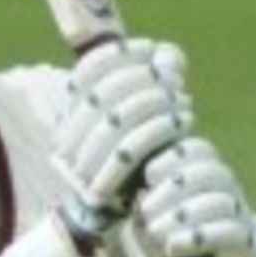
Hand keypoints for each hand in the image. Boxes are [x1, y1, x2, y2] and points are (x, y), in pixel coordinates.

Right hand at [51, 38, 193, 221]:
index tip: (150, 49)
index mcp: (72, 113)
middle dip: (144, 80)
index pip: (86, 72)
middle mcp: (69, 136)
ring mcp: (81, 164)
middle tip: (174, 81)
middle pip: (105, 94)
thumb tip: (165, 56)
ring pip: (118, 121)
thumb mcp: (149, 108)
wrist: (126, 207)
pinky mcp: (99, 188)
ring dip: (157, 105)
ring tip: (184, 102)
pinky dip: (161, 131)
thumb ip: (157, 75)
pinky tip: (186, 122)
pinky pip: (130, 152)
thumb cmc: (142, 149)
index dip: (118, 55)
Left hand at [134, 139, 255, 256]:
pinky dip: (199, 238)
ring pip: (221, 202)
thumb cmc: (161, 240)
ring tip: (155, 232)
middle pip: (210, 173)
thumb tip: (141, 191)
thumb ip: (141, 198)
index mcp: (204, 173)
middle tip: (146, 210)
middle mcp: (228, 192)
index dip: (173, 158)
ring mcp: (241, 219)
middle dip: (173, 189)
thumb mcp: (144, 215)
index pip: (199, 150)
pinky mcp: (248, 249)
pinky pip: (232, 234)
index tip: (147, 177)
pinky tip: (173, 246)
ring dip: (183, 215)